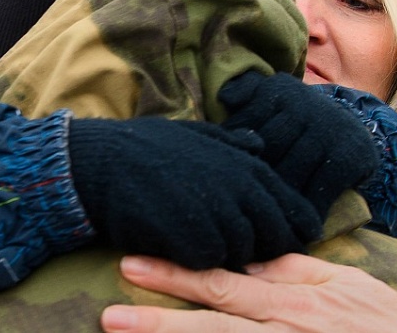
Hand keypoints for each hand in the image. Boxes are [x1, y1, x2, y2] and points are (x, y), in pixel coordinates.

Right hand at [68, 118, 322, 270]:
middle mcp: (239, 190)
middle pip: (275, 239)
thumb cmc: (147, 146)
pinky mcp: (191, 239)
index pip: (294, 210)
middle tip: (245, 252)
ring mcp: (216, 215)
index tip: (286, 240)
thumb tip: (261, 144)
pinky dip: (201, 261)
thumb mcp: (198, 133)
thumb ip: (234, 143)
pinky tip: (183, 250)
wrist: (102, 161)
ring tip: (205, 246)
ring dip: (229, 256)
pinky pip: (211, 263)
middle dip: (265, 249)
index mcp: (247, 167)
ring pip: (243, 254)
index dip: (294, 229)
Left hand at [101, 254, 396, 332]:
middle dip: (159, 321)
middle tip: (111, 315)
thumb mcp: (343, 278)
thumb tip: (246, 258)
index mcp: (292, 300)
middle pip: (212, 326)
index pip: (222, 285)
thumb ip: (291, 268)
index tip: (134, 265)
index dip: (176, 275)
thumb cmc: (384, 319)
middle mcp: (283, 332)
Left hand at [219, 71, 379, 217]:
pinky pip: (321, 188)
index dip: (235, 150)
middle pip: (270, 149)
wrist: (353, 129)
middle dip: (253, 176)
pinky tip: (295, 223)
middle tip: (237, 201)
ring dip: (277, 197)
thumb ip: (245, 93)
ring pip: (292, 172)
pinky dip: (308, 208)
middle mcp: (305, 107)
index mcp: (280, 93)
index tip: (222, 171)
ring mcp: (328, 132)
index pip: (248, 122)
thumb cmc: (296, 120)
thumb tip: (226, 97)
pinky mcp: (349, 156)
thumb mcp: (272, 96)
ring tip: (260, 219)